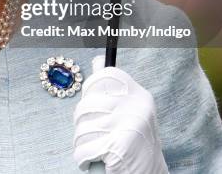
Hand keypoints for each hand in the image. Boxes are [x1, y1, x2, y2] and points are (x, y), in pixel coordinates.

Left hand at [73, 56, 168, 173]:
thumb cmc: (134, 144)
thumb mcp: (130, 111)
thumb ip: (113, 88)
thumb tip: (98, 60)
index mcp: (140, 96)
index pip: (106, 75)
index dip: (91, 87)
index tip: (91, 101)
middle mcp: (137, 107)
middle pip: (86, 104)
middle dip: (83, 123)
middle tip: (95, 134)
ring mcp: (128, 126)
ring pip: (82, 128)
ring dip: (83, 143)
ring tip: (98, 149)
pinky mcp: (118, 147)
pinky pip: (83, 149)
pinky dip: (83, 159)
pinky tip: (95, 160)